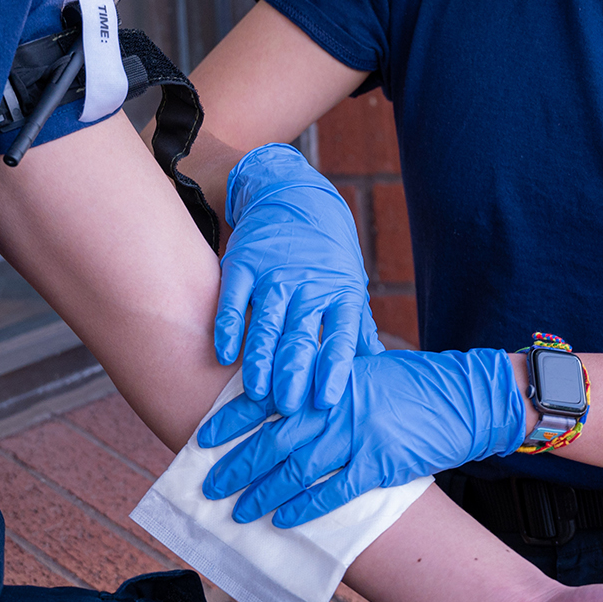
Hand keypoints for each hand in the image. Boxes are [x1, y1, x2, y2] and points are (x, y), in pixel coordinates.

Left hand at [200, 348, 525, 525]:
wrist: (465, 398)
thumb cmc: (413, 383)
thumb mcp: (366, 368)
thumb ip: (327, 380)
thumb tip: (286, 395)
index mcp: (329, 378)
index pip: (270, 397)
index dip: (233, 419)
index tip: (204, 437)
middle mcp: (337, 405)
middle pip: (274, 439)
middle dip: (238, 465)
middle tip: (209, 485)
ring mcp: (358, 435)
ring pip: (297, 469)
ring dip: (263, 493)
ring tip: (238, 511)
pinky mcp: (380, 464)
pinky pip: (334, 492)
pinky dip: (306, 507)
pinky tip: (283, 520)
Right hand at [214, 144, 382, 412]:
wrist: (291, 192)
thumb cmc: (326, 251)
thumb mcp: (349, 283)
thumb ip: (357, 327)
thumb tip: (378, 368)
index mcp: (340, 292)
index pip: (339, 336)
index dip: (332, 369)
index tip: (325, 401)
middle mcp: (308, 285)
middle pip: (300, 336)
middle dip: (293, 374)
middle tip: (285, 409)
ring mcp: (273, 274)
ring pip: (266, 324)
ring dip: (260, 361)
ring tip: (256, 393)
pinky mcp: (242, 264)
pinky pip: (233, 300)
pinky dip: (228, 327)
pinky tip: (223, 354)